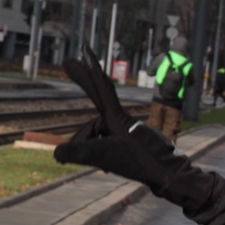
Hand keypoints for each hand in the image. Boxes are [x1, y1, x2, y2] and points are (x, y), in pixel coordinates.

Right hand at [54, 47, 211, 210]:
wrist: (169, 174)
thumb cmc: (141, 163)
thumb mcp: (106, 158)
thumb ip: (80, 154)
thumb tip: (55, 154)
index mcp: (117, 117)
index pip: (101, 87)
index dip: (90, 69)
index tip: (84, 50)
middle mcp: (122, 119)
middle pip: (97, 98)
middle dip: (83, 81)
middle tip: (67, 62)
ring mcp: (129, 129)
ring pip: (100, 132)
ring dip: (93, 148)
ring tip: (107, 166)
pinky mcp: (133, 140)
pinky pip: (109, 143)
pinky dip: (104, 155)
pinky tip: (111, 168)